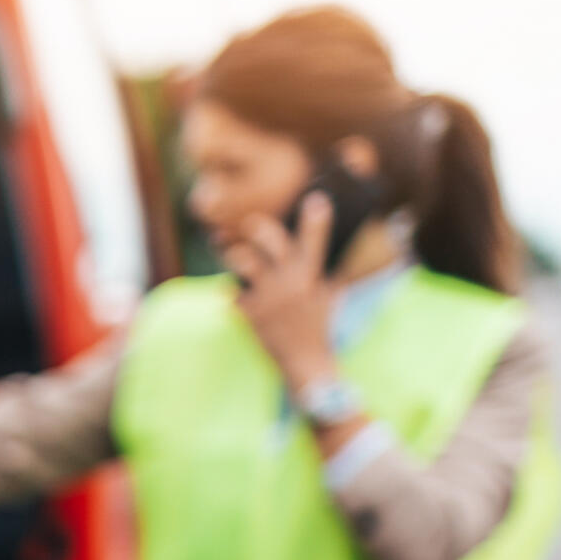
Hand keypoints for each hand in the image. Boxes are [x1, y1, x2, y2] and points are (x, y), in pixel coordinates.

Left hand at [224, 192, 340, 395]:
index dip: (317, 219)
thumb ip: (330, 269)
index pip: (317, 241)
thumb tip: (334, 246)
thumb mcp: (330, 294)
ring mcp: (270, 298)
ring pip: (245, 263)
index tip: (316, 198)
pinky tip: (229, 293)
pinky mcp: (252, 314)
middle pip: (273, 244)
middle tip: (252, 224)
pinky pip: (232, 293)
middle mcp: (292, 283)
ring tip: (225, 248)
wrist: (306, 361)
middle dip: (260, 229)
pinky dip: (230, 292)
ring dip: (235, 254)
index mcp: (313, 276)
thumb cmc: (319, 325)